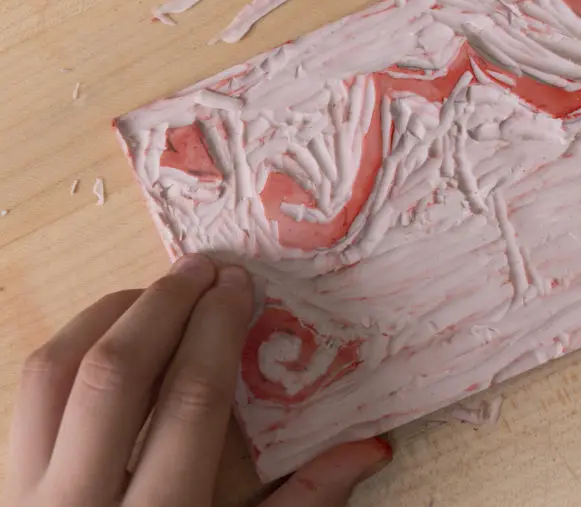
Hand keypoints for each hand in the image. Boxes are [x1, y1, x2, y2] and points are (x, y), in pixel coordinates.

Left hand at [3, 255, 390, 506]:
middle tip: (204, 269)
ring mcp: (27, 491)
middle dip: (164, 306)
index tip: (239, 288)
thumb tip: (371, 447)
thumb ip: (303, 503)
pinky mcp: (6, 481)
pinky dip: (72, 344)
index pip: (188, 402)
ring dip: (109, 314)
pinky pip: (29, 394)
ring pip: (53, 373)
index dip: (217, 333)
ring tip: (158, 290)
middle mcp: (79, 502)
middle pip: (114, 375)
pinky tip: (111, 331)